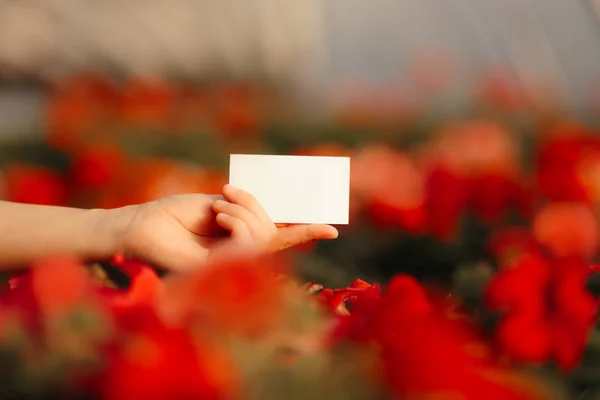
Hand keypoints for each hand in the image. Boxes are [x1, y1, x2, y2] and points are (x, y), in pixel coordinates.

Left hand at [114, 185, 337, 270]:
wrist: (142, 223)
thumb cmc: (175, 213)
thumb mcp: (218, 204)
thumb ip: (247, 212)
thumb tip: (276, 213)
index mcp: (239, 238)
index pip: (279, 239)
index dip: (305, 232)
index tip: (333, 228)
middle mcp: (238, 255)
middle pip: (272, 235)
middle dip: (257, 208)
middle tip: (227, 192)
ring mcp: (228, 266)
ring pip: (262, 240)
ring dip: (245, 213)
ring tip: (218, 205)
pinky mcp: (217, 271)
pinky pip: (246, 246)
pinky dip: (237, 223)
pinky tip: (217, 216)